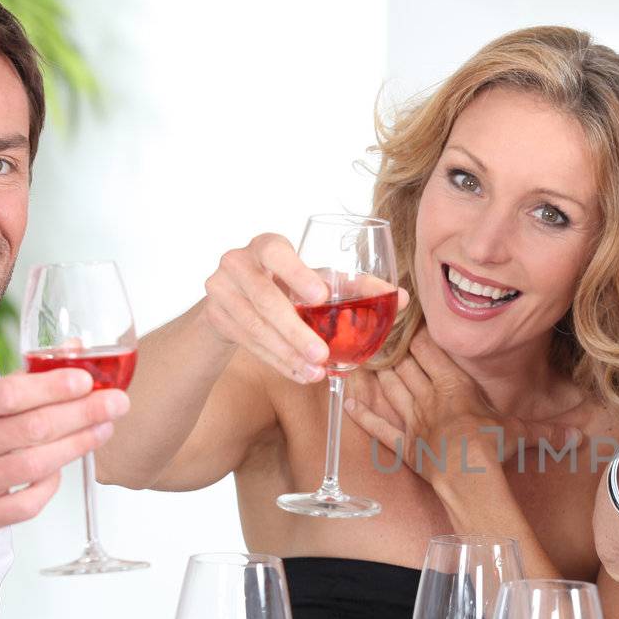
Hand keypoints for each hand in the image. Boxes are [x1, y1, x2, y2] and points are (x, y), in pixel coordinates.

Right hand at [0, 370, 127, 572]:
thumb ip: (23, 379)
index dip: (53, 387)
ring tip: (105, 429)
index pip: (11, 394)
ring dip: (78, 445)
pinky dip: (52, 483)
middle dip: (83, 413)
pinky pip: (29, 502)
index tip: (87, 380)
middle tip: (117, 403)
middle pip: (33, 429)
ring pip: (35, 465)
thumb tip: (74, 350)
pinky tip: (65, 466)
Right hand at [201, 232, 407, 384]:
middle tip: (322, 354)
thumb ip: (356, 288)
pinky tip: (300, 373)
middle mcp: (238, 261)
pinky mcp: (216, 316)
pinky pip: (248, 343)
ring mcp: (221, 289)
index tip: (320, 297)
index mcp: (267, 245)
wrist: (235, 297)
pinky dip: (277, 361)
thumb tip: (402, 299)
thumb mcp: (316, 281)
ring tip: (315, 372)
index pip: (277, 251)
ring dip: (287, 353)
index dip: (297, 273)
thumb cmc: (287, 284)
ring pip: (254, 325)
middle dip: (295, 330)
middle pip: (264, 297)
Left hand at [343, 328, 580, 479]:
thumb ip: (549, 430)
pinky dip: (361, 411)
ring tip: (365, 356)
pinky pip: (376, 425)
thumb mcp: (522, 433)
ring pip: (388, 387)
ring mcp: (411, 420)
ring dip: (375, 372)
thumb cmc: (493, 449)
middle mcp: (428, 397)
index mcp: (454, 385)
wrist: (469, 476)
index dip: (416, 334)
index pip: (429, 350)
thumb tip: (583, 432)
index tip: (408, 321)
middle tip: (381, 333)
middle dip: (392, 348)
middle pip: (404, 364)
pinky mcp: (400, 445)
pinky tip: (348, 398)